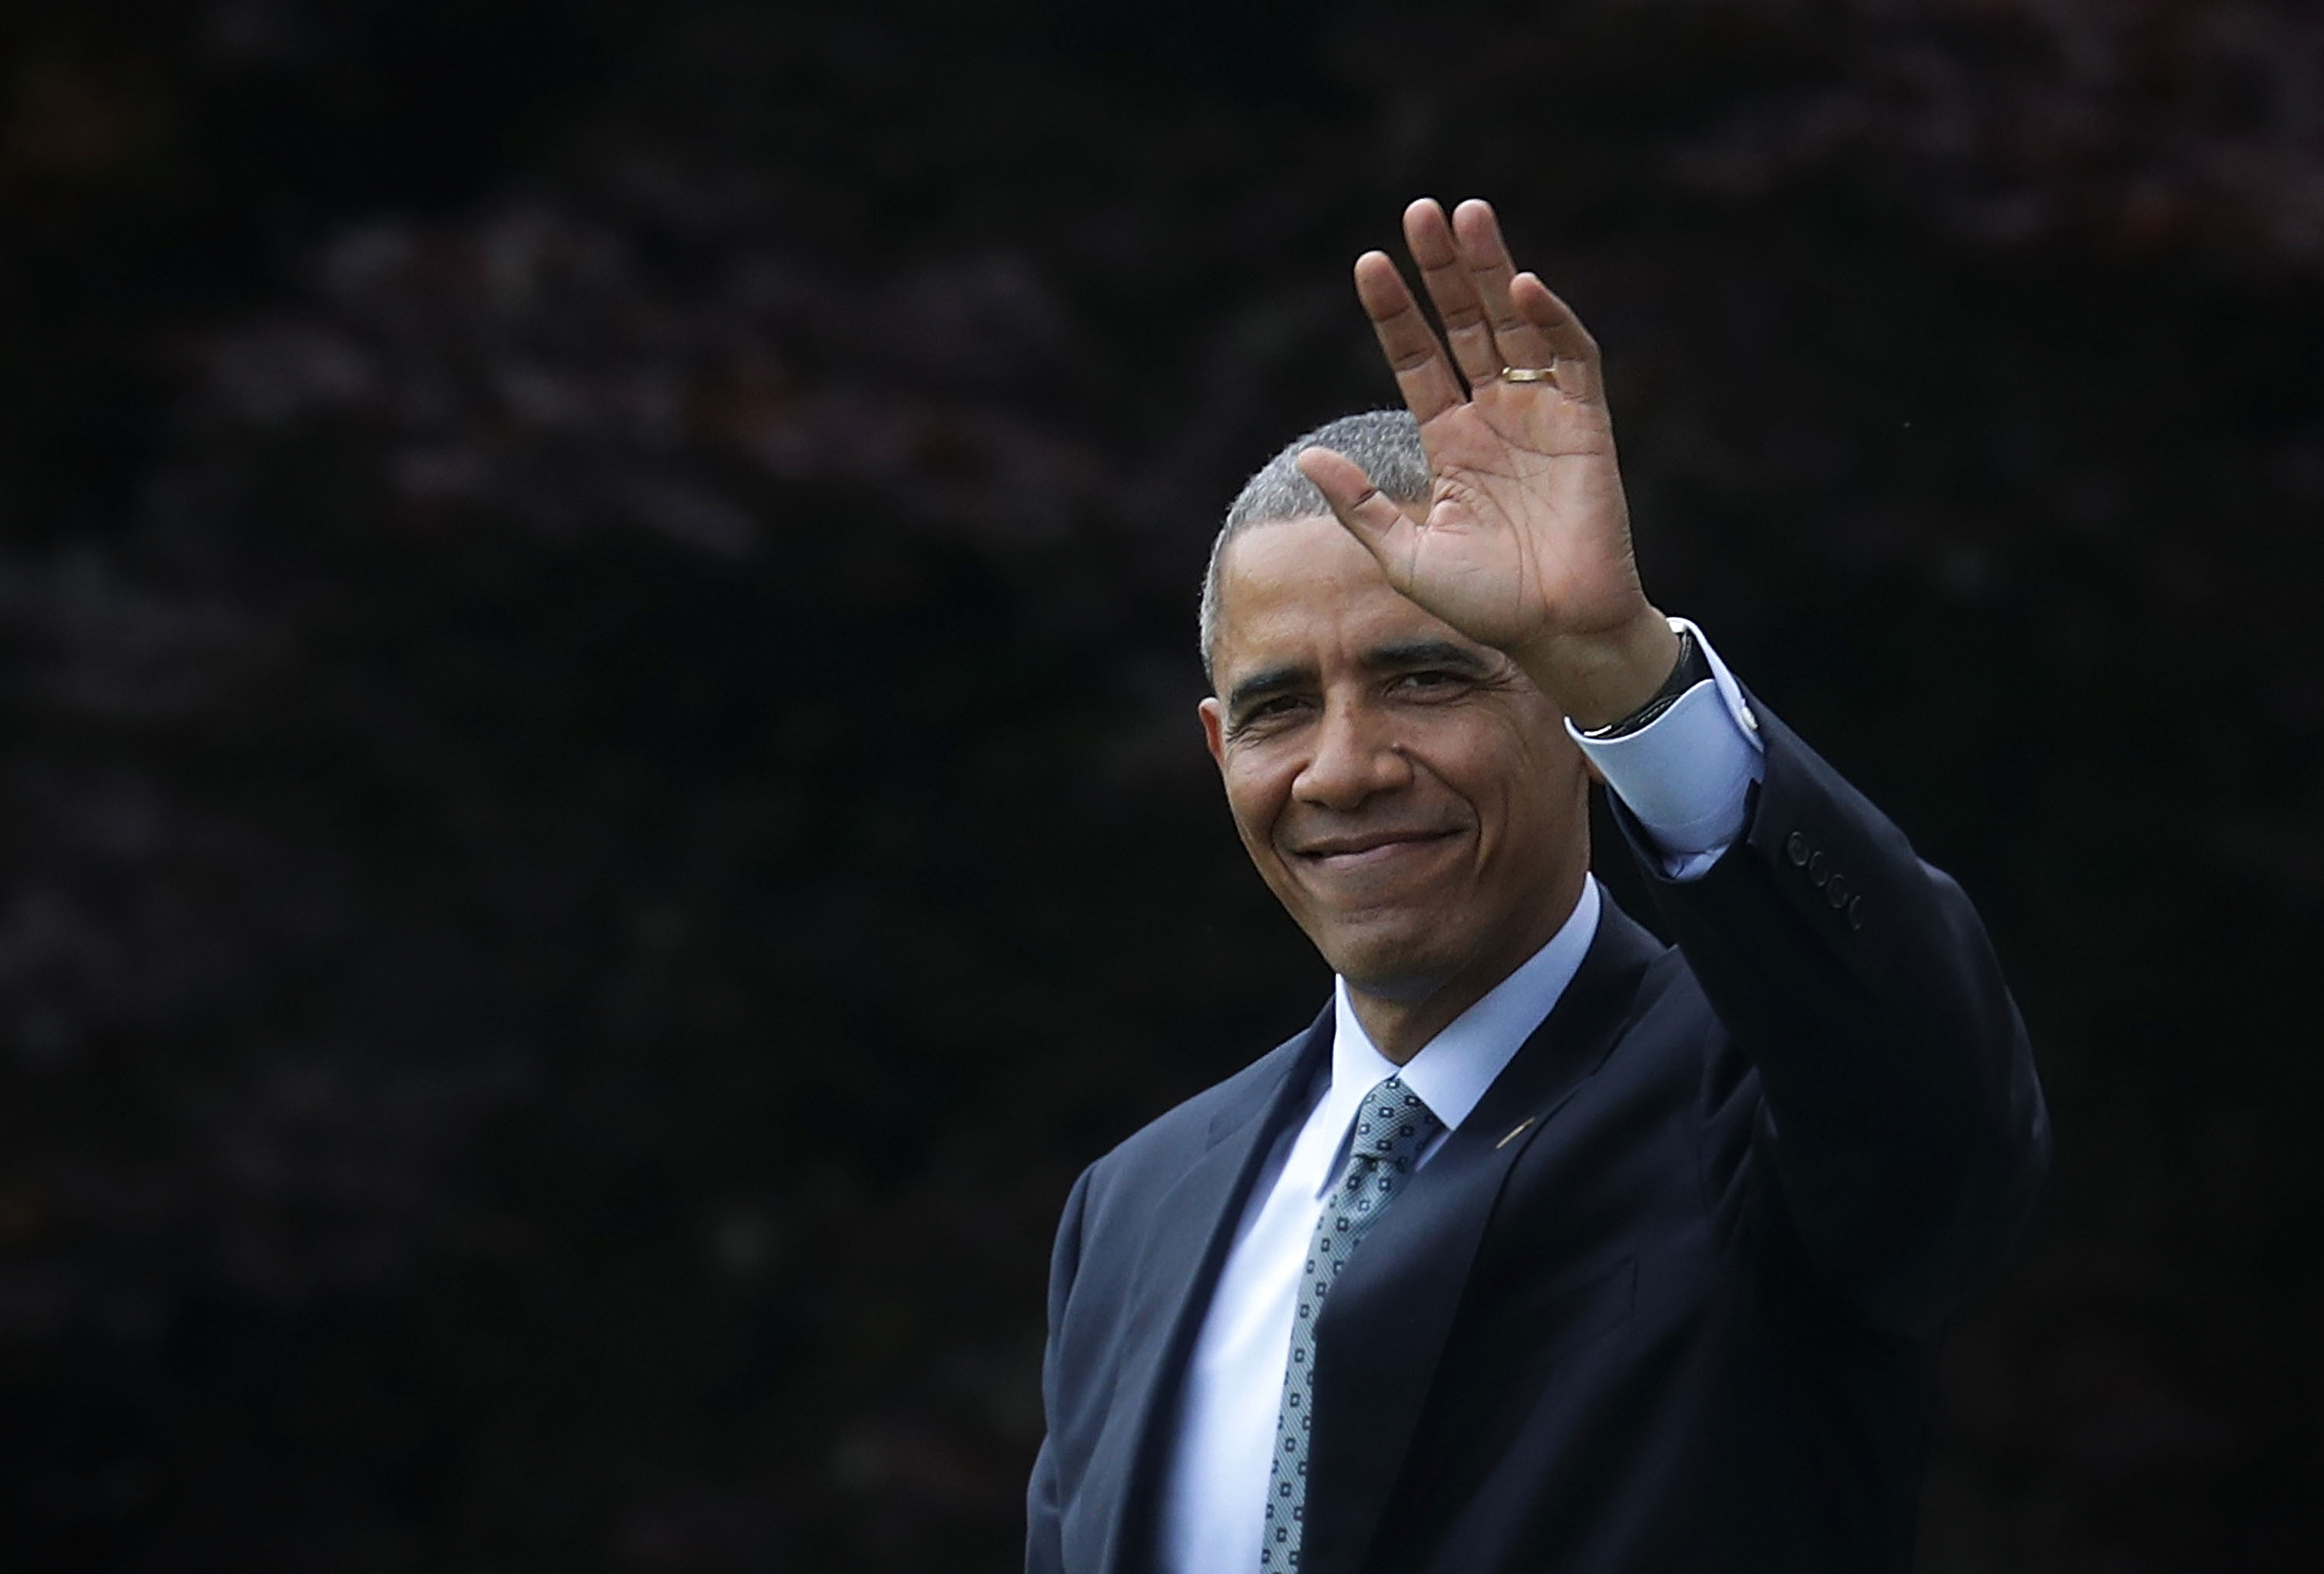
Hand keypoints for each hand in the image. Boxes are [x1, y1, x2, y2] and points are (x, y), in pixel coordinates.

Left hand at [1295, 198, 1680, 730]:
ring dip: (1492, 271)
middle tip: (1419, 211)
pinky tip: (1521, 286)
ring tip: (1466, 217)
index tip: (1367, 265)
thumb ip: (1360, 507)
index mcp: (1450, 442)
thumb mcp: (1405, 555)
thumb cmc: (1486, 605)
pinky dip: (1549, 321)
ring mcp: (1541, 416)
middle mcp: (1494, 418)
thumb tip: (1308, 456)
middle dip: (1443, 270)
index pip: (1418, 359)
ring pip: (1513, 325)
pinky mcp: (1586, 425)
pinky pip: (1570, 359)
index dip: (1395, 314)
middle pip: (1464, 325)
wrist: (1555, 633)